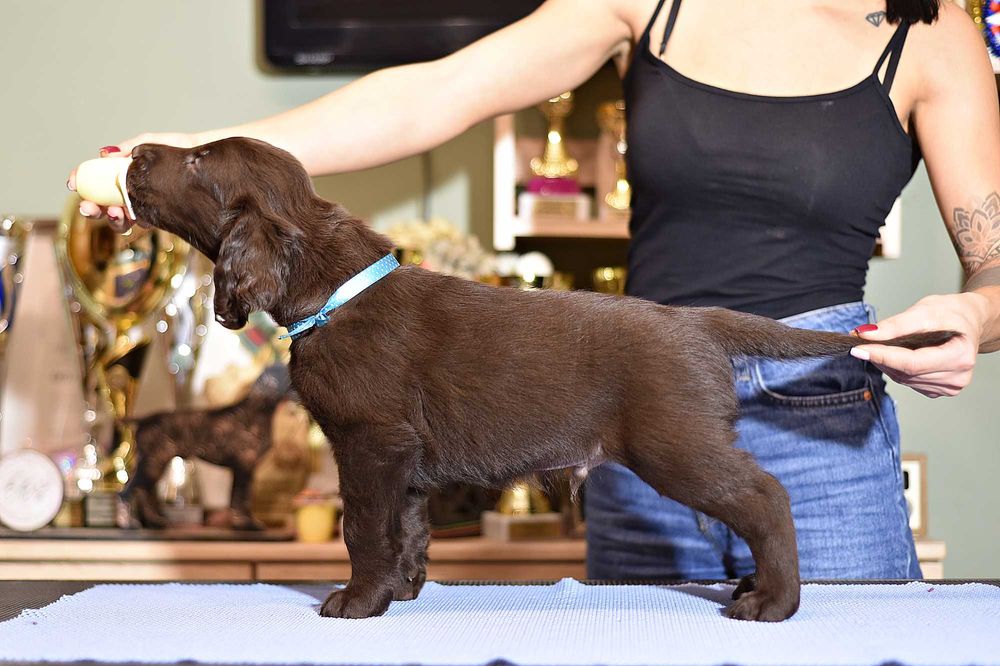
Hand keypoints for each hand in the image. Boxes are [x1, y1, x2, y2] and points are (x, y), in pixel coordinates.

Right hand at [67, 132, 195, 231]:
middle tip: (90, 208)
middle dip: (93, 208)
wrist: (203, 162)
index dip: (81, 183)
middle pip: (102, 205)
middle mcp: (129, 192)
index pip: (95, 181)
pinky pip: (142, 223)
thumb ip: (127, 149)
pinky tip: (138, 217)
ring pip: (119, 219)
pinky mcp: (159, 215)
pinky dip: (136, 221)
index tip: (72, 184)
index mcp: (122, 174)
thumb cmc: (177, 149)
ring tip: (117, 211)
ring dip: (113, 218)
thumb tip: (104, 153)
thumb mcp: (149, 143)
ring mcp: (143, 205)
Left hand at [849, 293, 989, 397]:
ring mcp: (949, 387)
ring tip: (881, 345)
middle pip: (905, 372)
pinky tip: (895, 355)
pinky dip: (895, 368)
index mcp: (960, 357)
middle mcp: (957, 377)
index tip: (858, 348)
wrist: (969, 320)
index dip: (883, 356)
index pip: (911, 363)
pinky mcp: (939, 389)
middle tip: (862, 341)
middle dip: (880, 357)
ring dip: (885, 362)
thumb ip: (896, 325)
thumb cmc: (953, 313)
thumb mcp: (926, 310)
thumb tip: (866, 334)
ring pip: (903, 379)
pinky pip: (907, 381)